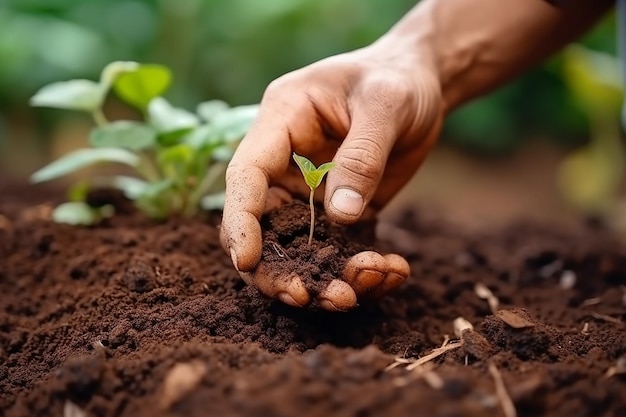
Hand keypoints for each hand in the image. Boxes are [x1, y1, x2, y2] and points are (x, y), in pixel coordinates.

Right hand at [221, 43, 442, 309]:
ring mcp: (309, 191)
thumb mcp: (385, 103)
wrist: (420, 85)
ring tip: (356, 293)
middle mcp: (286, 163)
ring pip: (297, 247)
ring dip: (319, 277)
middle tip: (311, 296)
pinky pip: (337, 249)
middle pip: (262, 225)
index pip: (246, 176)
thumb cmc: (396, 79)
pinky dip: (357, 268)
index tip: (246, 261)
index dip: (240, 221)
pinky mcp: (337, 211)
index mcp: (280, 123)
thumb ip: (361, 157)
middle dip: (279, 267)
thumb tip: (341, 216)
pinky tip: (390, 271)